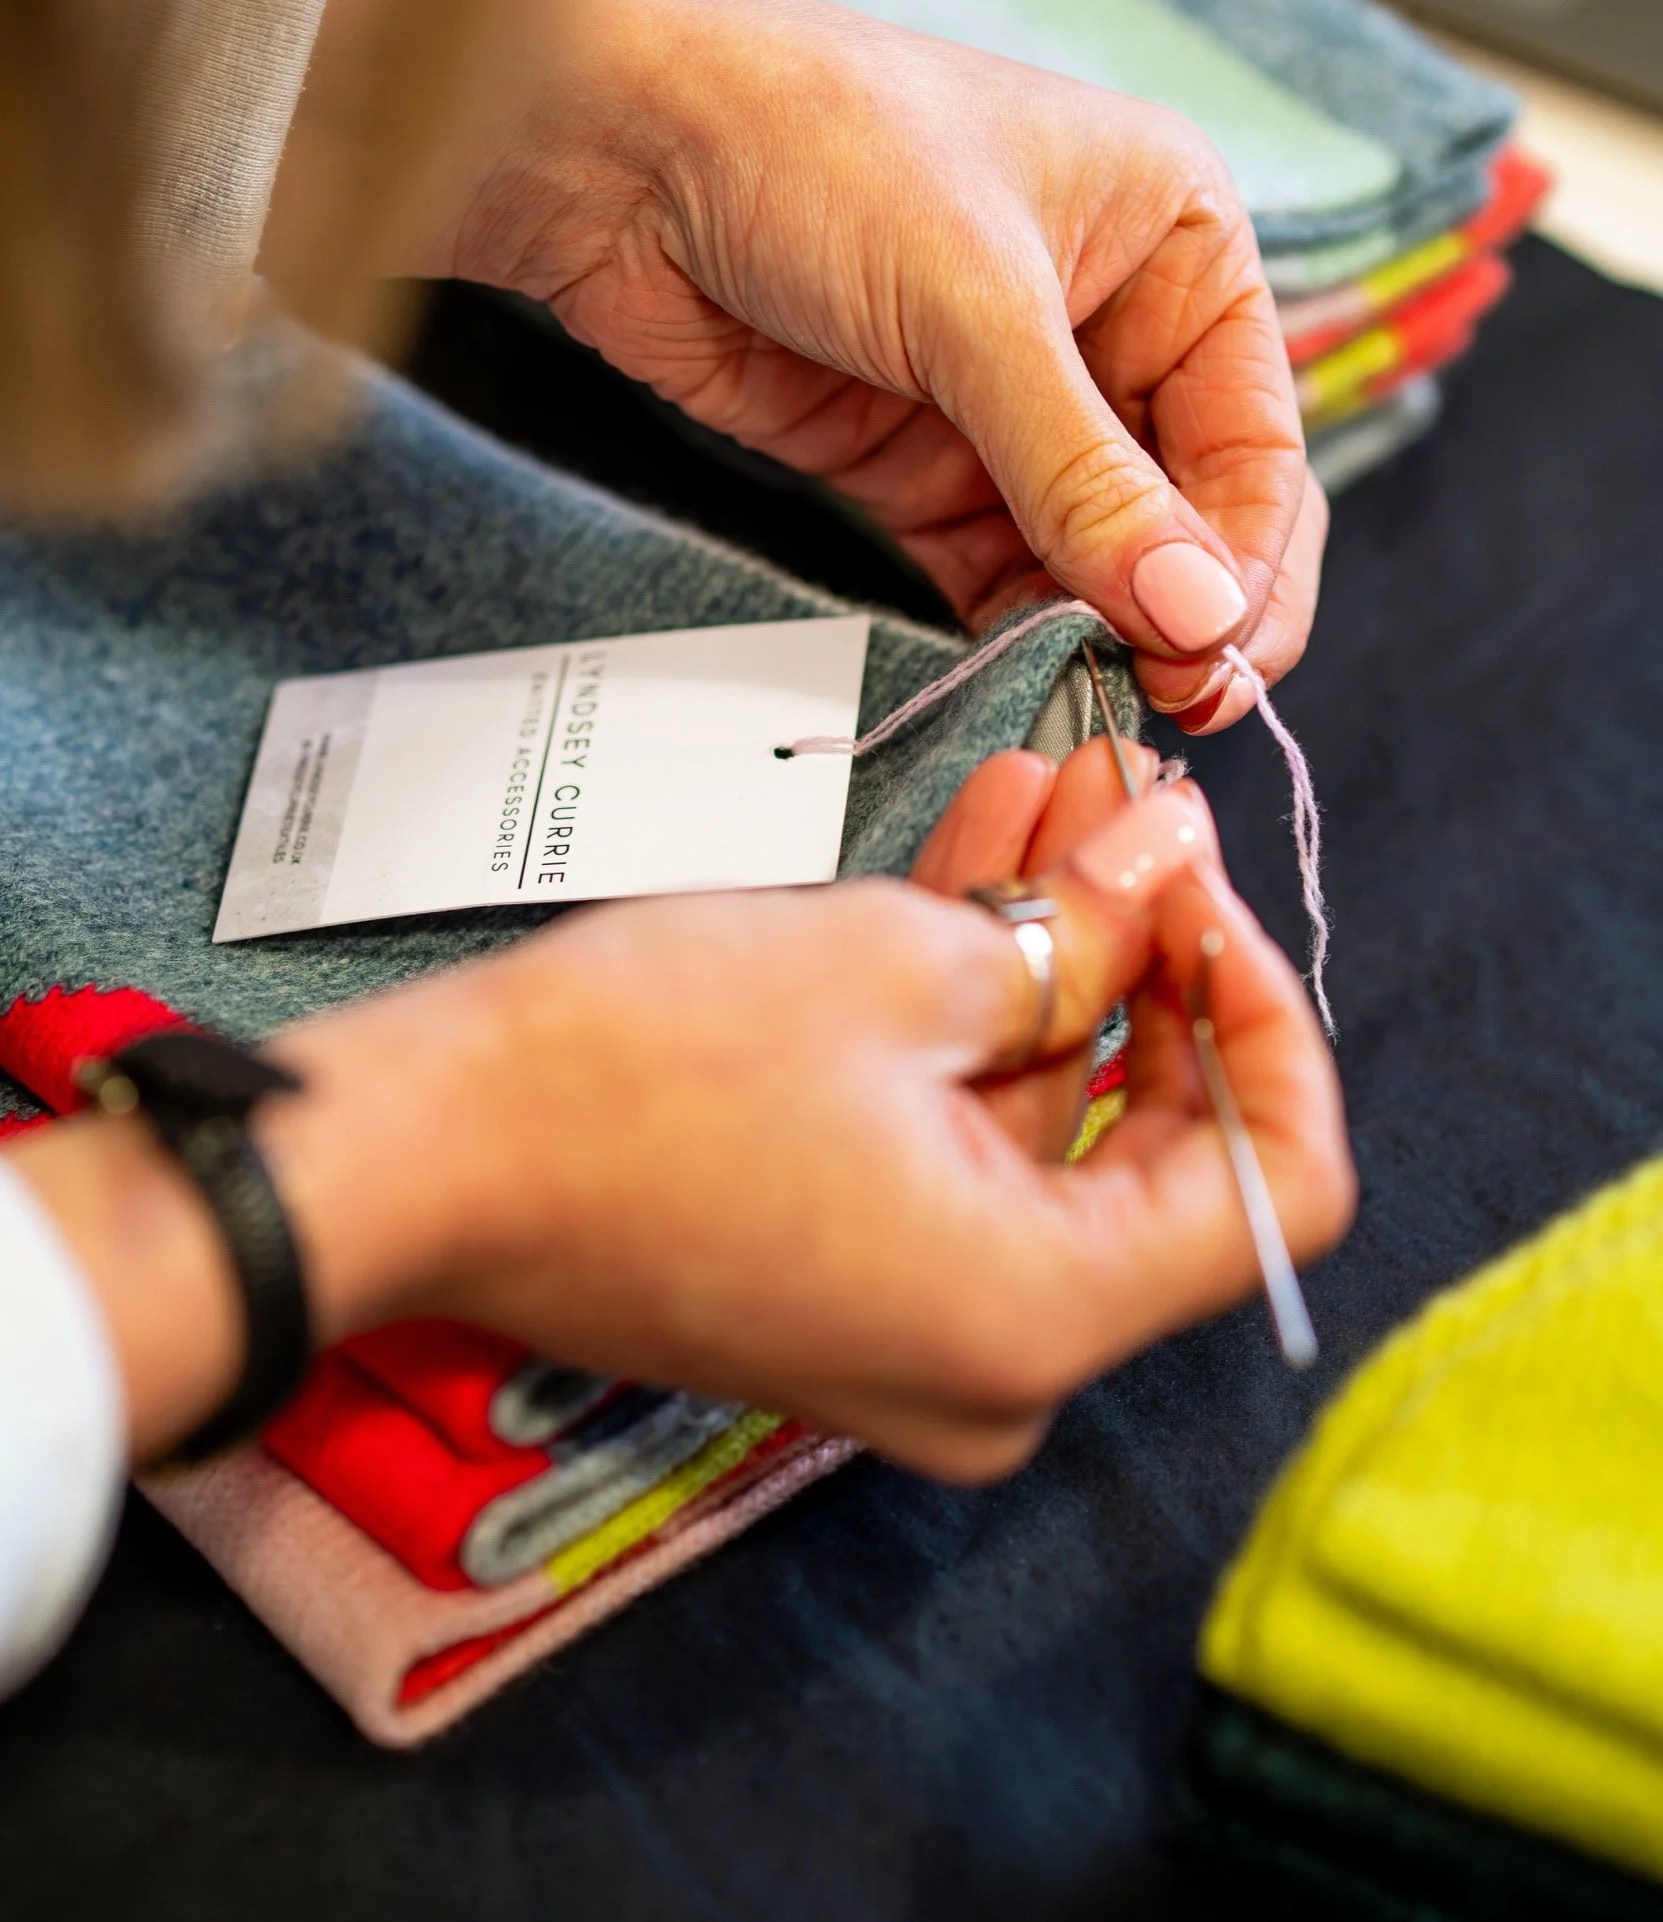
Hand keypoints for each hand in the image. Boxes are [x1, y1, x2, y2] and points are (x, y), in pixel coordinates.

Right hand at [13, 751, 1350, 1474]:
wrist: (419, 1153)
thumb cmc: (645, 1070)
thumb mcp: (896, 964)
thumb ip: (1078, 922)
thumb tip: (1175, 856)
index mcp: (1042, 1316)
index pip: (1276, 1187)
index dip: (1268, 1012)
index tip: (1205, 884)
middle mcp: (998, 1362)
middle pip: (1155, 1143)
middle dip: (1148, 949)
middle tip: (1132, 798)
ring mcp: (912, 1326)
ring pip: (1041, 1118)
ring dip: (1052, 947)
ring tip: (1061, 782)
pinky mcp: (838, 1272)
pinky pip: (951, 1138)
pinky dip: (969, 1009)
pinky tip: (981, 851)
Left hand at [267, 0, 1322, 725]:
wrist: (613, 150)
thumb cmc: (811, 144)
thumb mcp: (974, 305)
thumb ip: (1085, 476)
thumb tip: (1198, 618)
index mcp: (1177, 241)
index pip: (1259, 438)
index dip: (1249, 563)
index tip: (1219, 663)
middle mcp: (1114, 320)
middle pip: (1193, 510)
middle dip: (1185, 611)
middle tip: (1169, 707)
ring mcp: (1015, 399)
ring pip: (1099, 554)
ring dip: (1100, 632)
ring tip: (1093, 707)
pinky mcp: (924, 460)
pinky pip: (1000, 568)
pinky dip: (1015, 627)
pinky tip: (1023, 676)